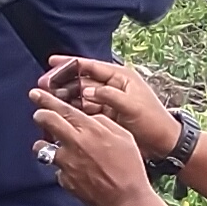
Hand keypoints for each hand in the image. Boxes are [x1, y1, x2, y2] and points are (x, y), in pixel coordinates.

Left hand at [30, 84, 159, 205]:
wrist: (127, 200)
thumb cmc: (130, 167)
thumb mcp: (123, 136)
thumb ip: (102, 122)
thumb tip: (88, 118)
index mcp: (91, 130)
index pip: (62, 109)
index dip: (46, 100)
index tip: (36, 93)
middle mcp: (75, 144)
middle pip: (48, 123)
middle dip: (40, 115)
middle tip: (38, 113)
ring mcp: (67, 164)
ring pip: (43, 149)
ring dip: (43, 145)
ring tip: (49, 146)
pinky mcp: (65, 181)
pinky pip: (57, 169)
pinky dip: (62, 167)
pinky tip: (73, 170)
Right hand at [42, 55, 175, 154]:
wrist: (163, 143)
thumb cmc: (152, 121)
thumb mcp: (132, 106)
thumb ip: (110, 96)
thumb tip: (87, 91)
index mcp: (120, 77)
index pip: (91, 66)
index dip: (70, 63)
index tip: (51, 62)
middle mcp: (112, 86)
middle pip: (82, 80)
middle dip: (62, 81)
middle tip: (43, 85)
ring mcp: (107, 101)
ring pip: (80, 96)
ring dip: (64, 97)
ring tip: (46, 99)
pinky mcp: (105, 116)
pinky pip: (85, 110)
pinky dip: (72, 111)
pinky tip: (59, 113)